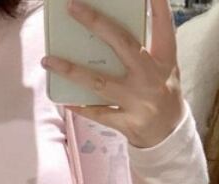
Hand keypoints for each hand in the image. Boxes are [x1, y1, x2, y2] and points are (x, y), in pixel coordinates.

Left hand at [42, 0, 183, 148]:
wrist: (170, 135)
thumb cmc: (161, 92)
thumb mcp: (164, 68)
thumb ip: (144, 47)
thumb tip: (105, 26)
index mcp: (164, 61)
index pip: (163, 27)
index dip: (158, 6)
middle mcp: (152, 78)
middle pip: (123, 45)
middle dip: (97, 24)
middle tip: (72, 6)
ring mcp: (139, 103)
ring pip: (100, 83)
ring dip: (72, 70)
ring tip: (48, 60)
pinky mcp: (128, 123)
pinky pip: (99, 113)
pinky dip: (81, 107)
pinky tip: (64, 99)